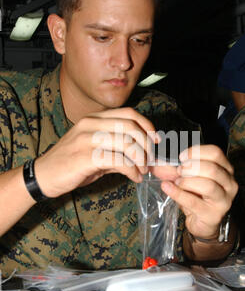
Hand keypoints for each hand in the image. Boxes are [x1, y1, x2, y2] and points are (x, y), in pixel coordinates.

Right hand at [35, 107, 158, 197]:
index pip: (128, 113)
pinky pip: (118, 160)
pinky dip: (132, 170)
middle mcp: (91, 124)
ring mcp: (87, 139)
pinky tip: (134, 177)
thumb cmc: (70, 164)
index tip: (156, 140)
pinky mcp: (85, 157)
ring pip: (126, 142)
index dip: (147, 125)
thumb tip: (145, 156)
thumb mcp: (95, 151)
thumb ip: (118, 150)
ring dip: (141, 159)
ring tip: (142, 171)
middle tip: (149, 161)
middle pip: (131, 126)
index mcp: (94, 119)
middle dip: (146, 145)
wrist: (43, 175)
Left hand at [151, 145, 237, 239]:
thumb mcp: (187, 179)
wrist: (203, 223)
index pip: (216, 153)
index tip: (181, 157)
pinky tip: (167, 187)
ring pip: (207, 185)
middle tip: (178, 171)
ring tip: (176, 182)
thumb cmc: (198, 196)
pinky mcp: (213, 215)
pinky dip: (178, 193)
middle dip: (191, 168)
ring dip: (186, 181)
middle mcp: (229, 183)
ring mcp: (223, 200)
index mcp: (226, 169)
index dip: (196, 152)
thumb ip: (173, 169)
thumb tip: (155, 162)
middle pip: (212, 168)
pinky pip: (194, 201)